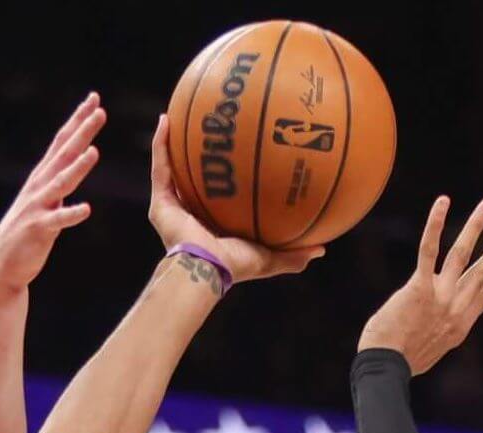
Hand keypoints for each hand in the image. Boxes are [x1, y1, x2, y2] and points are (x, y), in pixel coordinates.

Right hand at [0, 93, 107, 292]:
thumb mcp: (43, 200)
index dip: (77, 120)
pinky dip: (70, 215)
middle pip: (64, 154)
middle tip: (99, 110)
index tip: (93, 100)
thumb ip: (59, 180)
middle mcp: (39, 187)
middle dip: (82, 132)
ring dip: (77, 168)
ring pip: (61, 183)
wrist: (2, 266)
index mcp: (42, 178)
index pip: (62, 142)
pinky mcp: (38, 230)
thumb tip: (75, 161)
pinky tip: (86, 209)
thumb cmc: (26, 232)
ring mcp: (38, 207)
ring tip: (95, 151)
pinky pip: (57, 222)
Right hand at [147, 115, 322, 284]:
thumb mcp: (271, 257)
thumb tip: (322, 248)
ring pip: (172, 167)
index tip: (236, 154)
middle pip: (193, 177)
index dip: (224, 176)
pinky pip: (160, 166)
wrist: (206, 269)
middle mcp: (191, 214)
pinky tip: (165, 119)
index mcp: (212, 225)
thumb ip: (294, 253)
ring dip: (173, 141)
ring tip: (179, 112)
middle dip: (199, 154)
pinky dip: (160, 143)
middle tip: (210, 127)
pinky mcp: (160, 202)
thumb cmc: (235, 266)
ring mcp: (173, 207)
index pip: (217, 195)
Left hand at [358, 196, 482, 374]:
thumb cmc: (396, 365)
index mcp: (458, 327)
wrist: (387, 368)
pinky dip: (436, 223)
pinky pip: (430, 249)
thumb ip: (429, 338)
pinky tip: (443, 202)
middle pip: (480, 273)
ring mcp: (440, 296)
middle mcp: (455, 308)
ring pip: (462, 253)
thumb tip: (421, 337)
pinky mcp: (420, 286)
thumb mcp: (423, 356)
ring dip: (476, 226)